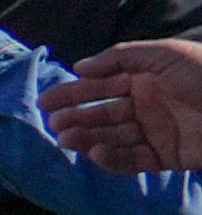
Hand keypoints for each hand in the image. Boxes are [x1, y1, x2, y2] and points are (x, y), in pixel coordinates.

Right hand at [43, 39, 201, 174]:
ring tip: (66, 139)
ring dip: (88, 138)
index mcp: (148, 79)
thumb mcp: (165, 54)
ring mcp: (158, 132)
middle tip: (54, 123)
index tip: (47, 102)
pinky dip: (112, 158)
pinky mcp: (167, 157)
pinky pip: (133, 160)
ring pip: (114, 137)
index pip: (103, 86)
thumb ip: (121, 57)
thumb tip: (81, 66)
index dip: (74, 93)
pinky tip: (96, 152)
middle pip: (104, 113)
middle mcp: (149, 105)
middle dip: (78, 117)